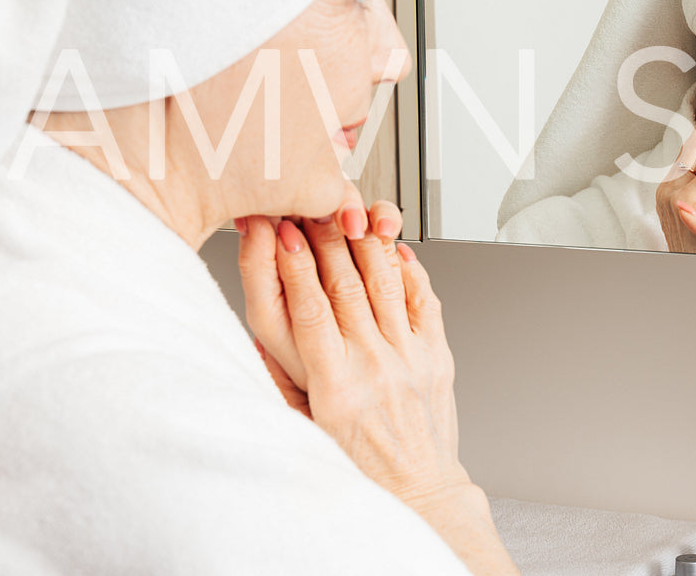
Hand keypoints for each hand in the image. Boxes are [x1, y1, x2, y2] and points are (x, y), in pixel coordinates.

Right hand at [237, 206, 520, 575]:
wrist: (418, 491)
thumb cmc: (358, 466)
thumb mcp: (303, 428)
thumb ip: (281, 378)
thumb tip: (258, 330)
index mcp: (334, 386)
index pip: (310, 309)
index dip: (293, 266)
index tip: (280, 233)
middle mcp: (375, 365)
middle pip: (346, 285)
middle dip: (324, 237)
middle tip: (309, 204)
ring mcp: (410, 357)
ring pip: (385, 283)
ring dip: (364, 241)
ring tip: (347, 211)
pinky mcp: (437, 354)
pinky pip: (424, 298)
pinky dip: (409, 268)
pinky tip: (394, 247)